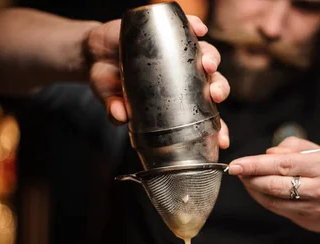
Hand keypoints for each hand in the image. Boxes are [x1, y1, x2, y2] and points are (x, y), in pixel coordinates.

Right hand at [85, 16, 229, 148]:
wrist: (97, 53)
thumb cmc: (111, 82)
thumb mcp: (110, 97)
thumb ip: (115, 108)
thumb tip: (118, 116)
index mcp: (181, 100)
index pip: (205, 116)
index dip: (217, 128)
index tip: (222, 141)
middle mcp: (187, 77)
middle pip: (213, 82)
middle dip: (219, 88)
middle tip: (215, 95)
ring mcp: (180, 53)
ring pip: (206, 55)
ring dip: (212, 58)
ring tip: (207, 64)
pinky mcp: (171, 30)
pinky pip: (189, 26)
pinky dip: (195, 25)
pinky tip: (198, 28)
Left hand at [228, 137, 319, 232]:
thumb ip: (295, 148)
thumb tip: (268, 153)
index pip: (282, 164)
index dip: (255, 164)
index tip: (237, 163)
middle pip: (275, 184)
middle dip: (251, 177)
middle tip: (236, 170)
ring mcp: (315, 208)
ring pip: (274, 200)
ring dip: (254, 190)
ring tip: (246, 179)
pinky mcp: (309, 221)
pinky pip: (280, 210)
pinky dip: (265, 200)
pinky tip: (259, 192)